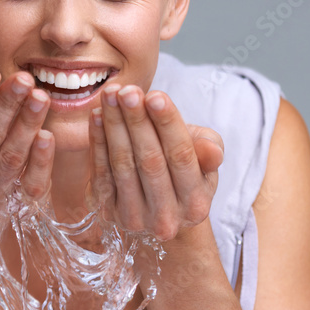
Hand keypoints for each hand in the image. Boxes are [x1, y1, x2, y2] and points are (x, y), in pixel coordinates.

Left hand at [87, 84, 222, 241]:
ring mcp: (134, 218)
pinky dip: (97, 142)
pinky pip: (101, 173)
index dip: (167, 125)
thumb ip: (209, 151)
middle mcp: (166, 218)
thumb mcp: (204, 163)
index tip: (155, 95)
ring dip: (114, 126)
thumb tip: (212, 149)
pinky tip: (97, 116)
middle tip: (127, 91)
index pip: (182, 157)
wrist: (156, 208)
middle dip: (137, 121)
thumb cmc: (183, 175)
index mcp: (196, 204)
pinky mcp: (108, 213)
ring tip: (110, 95)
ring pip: (123, 165)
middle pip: (150, 161)